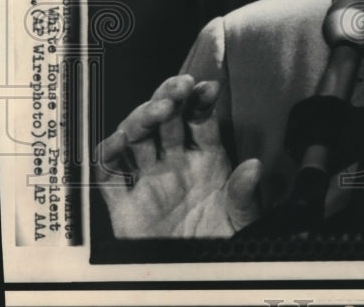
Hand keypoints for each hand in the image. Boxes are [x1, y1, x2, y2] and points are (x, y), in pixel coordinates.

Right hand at [95, 74, 260, 237]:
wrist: (199, 277)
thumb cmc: (223, 242)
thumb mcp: (242, 218)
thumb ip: (244, 193)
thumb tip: (254, 166)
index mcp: (207, 159)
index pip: (201, 120)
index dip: (202, 100)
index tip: (209, 87)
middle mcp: (176, 163)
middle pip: (167, 120)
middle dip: (171, 97)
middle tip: (180, 85)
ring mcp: (149, 180)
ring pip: (137, 137)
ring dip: (143, 117)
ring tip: (159, 108)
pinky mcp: (125, 205)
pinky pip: (109, 175)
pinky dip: (109, 154)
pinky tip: (120, 140)